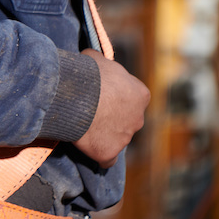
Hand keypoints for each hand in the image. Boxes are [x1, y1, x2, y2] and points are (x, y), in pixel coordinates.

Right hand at [74, 49, 149, 166]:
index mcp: (140, 94)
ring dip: (105, 134)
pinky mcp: (110, 153)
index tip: (102, 93)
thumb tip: (96, 60)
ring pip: (118, 138)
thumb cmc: (89, 73)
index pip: (133, 97)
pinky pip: (107, 159)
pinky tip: (90, 149)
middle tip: (92, 109)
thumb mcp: (96, 58)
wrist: (77, 96)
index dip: (117, 95)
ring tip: (84, 125)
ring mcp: (125, 138)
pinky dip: (101, 155)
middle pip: (127, 119)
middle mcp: (138, 118)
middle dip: (113, 116)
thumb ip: (101, 62)